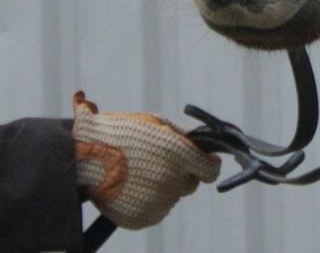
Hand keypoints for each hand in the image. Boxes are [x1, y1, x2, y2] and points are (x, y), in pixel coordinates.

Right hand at [72, 91, 219, 229]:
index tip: (203, 162)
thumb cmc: (125, 133)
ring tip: (140, 174)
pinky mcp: (139, 219)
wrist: (85, 155)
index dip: (208, 166)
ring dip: (164, 188)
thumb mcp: (159, 124)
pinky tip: (133, 187)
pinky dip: (149, 202)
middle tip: (160, 163)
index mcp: (178, 155)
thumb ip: (187, 138)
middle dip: (182, 174)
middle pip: (190, 184)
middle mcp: (169, 181)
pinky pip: (155, 211)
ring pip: (172, 198)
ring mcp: (154, 203)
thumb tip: (210, 150)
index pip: (209, 171)